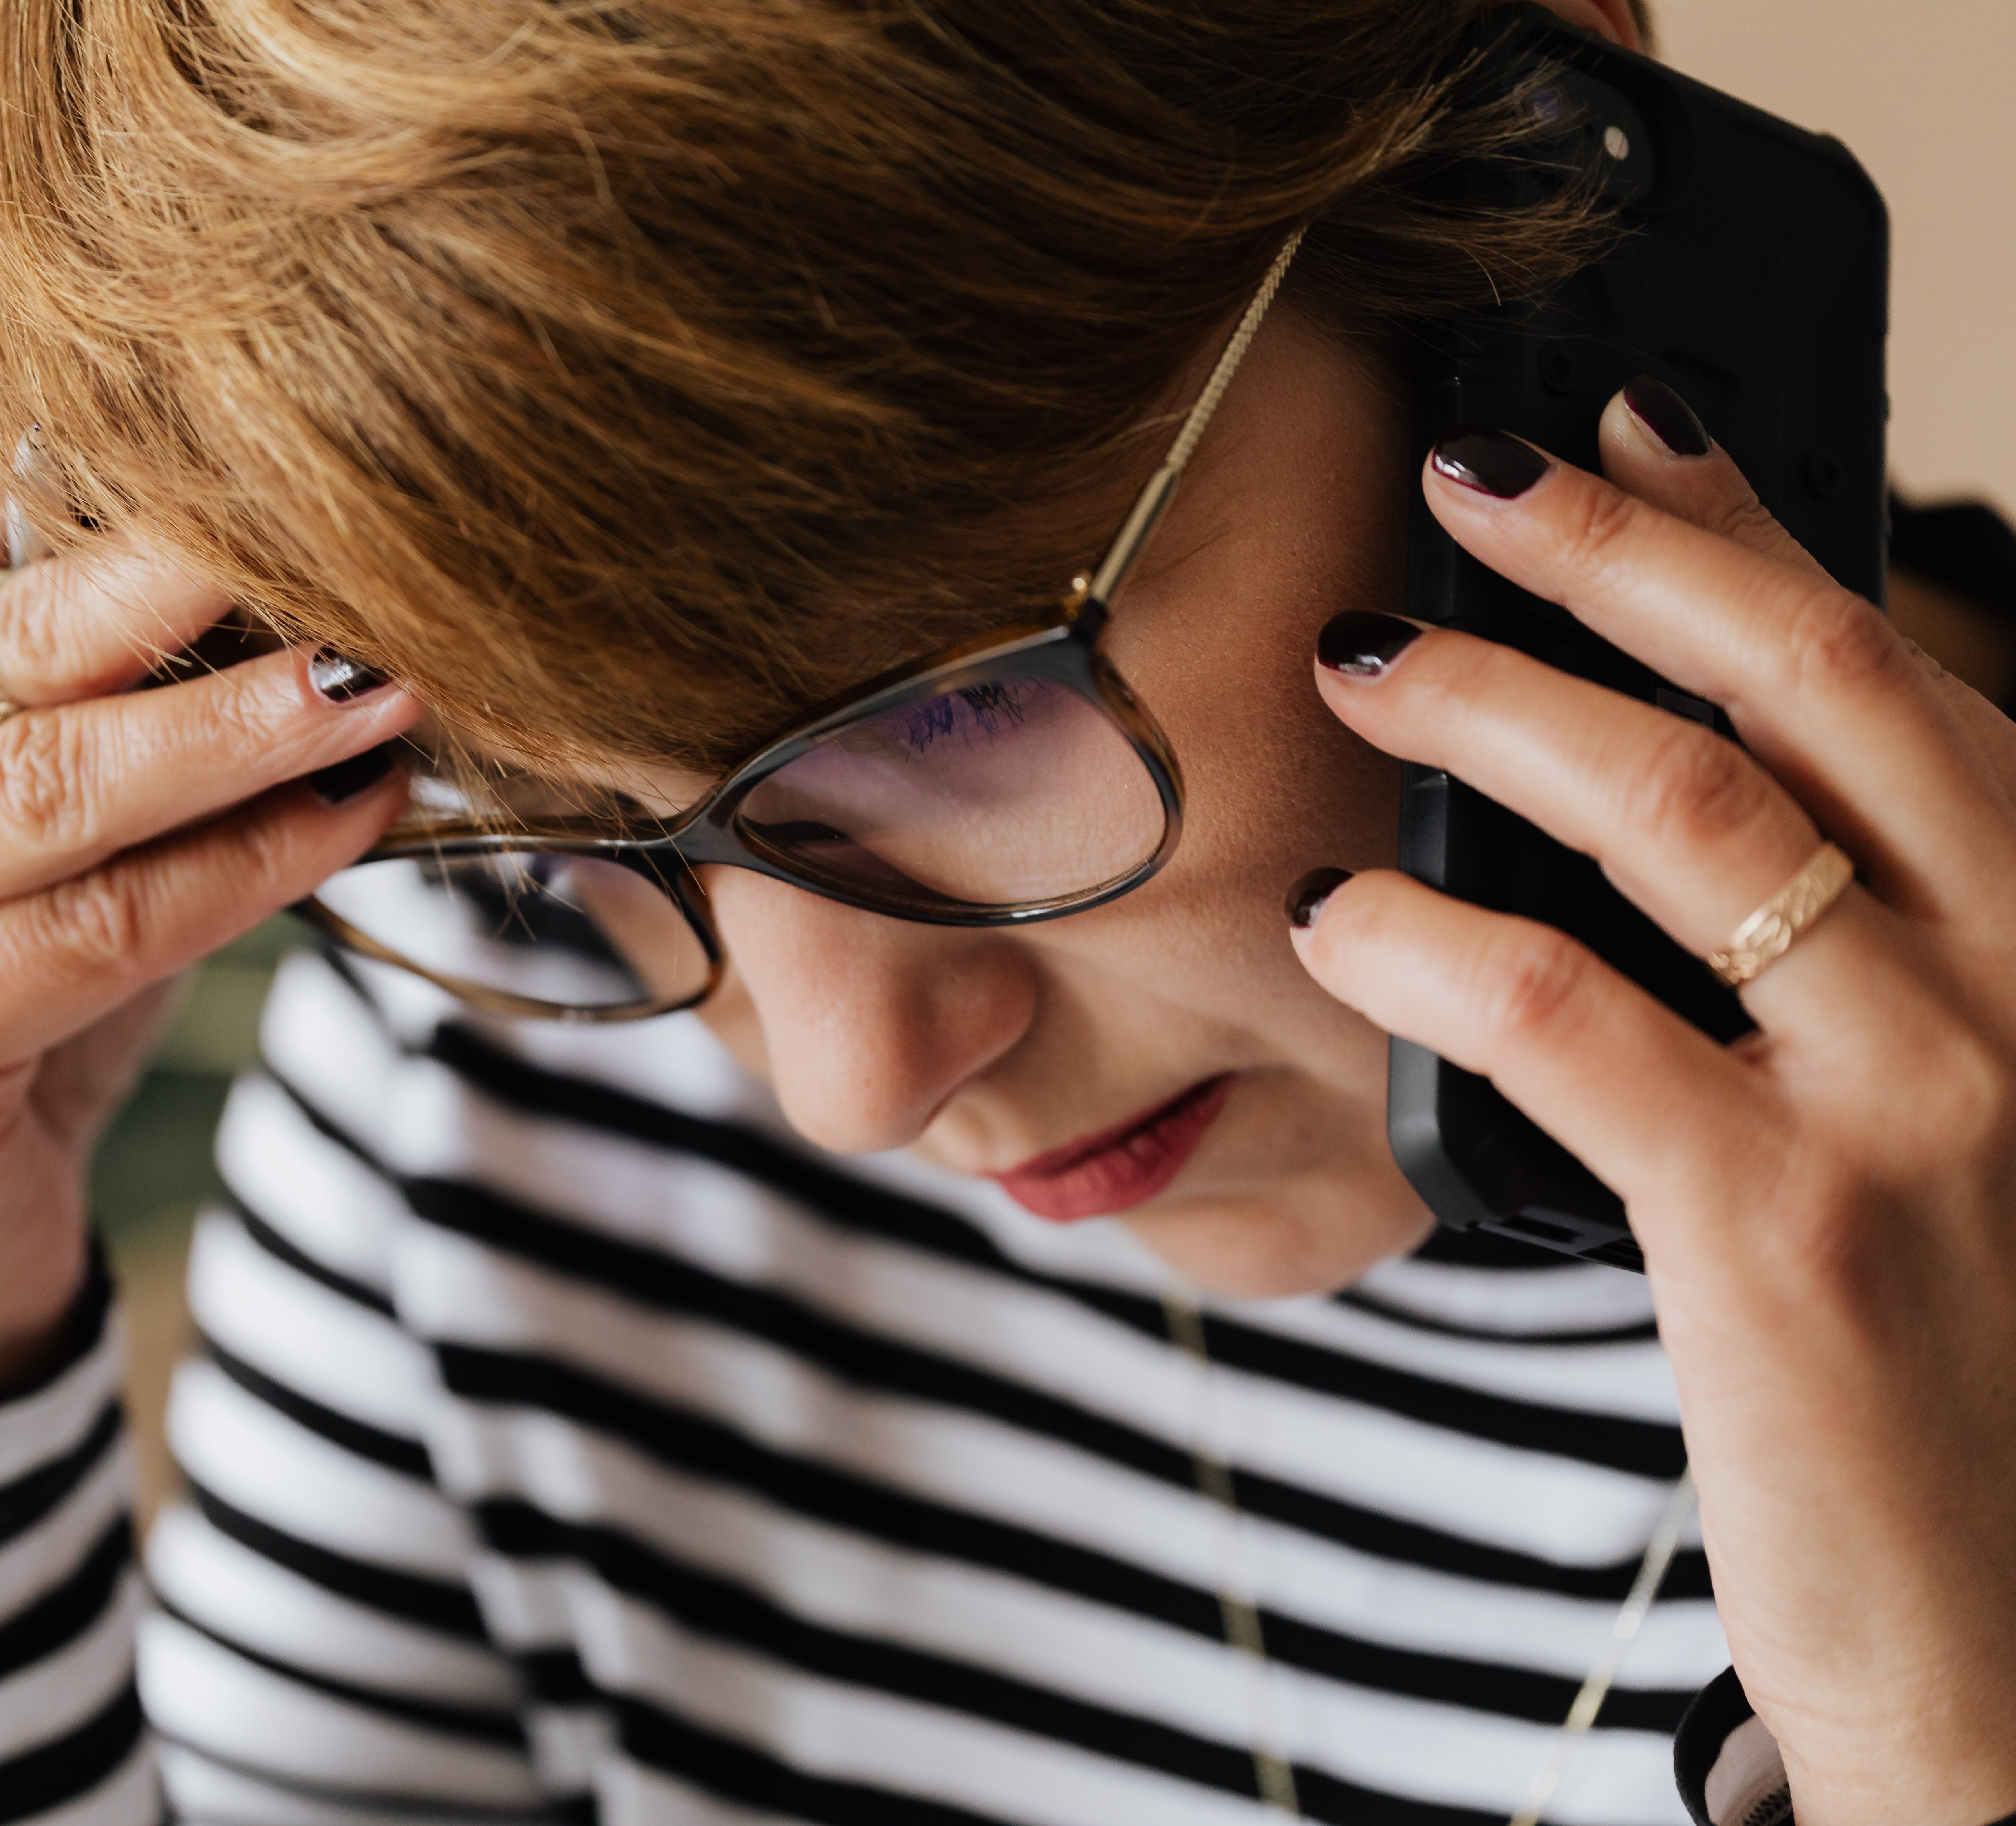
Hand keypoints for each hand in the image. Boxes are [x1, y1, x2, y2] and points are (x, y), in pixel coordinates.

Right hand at [0, 410, 415, 1420]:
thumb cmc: (9, 984)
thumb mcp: (57, 811)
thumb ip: (123, 687)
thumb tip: (324, 562)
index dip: (118, 443)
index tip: (290, 412)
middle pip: (7, 635)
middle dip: (193, 576)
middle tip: (362, 530)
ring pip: (50, 783)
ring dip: (240, 730)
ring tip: (385, 684)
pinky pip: (90, 928)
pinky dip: (240, 872)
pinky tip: (350, 824)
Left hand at [1291, 389, 2015, 1823]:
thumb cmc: (1959, 1359)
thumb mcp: (1947, 1119)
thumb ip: (1848, 957)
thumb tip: (1676, 802)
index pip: (1893, 676)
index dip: (1752, 532)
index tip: (1627, 428)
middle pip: (1807, 692)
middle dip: (1624, 559)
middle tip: (1461, 475)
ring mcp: (1922, 1102)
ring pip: (1685, 820)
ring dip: (1502, 710)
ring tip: (1367, 662)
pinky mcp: (1786, 1232)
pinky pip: (1571, 1019)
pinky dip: (1430, 947)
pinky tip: (1332, 918)